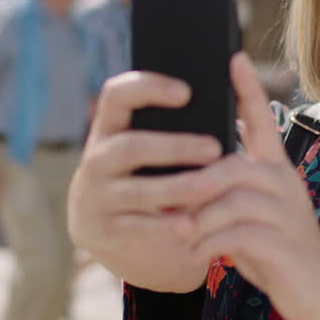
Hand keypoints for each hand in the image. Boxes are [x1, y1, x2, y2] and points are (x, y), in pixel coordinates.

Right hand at [66, 71, 224, 291]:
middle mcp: (97, 159)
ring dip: (177, 187)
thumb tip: (223, 100)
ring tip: (211, 187)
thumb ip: (173, 129)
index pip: (117, 94)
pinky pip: (135, 227)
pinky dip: (164, 226)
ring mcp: (96, 197)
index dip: (148, 87)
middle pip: (131, 147)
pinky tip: (192, 224)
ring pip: (136, 190)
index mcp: (109, 129)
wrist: (107, 230)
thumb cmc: (145, 176)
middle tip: (214, 148)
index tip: (186, 91)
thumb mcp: (147, 152)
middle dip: (175, 147)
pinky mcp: (102, 232)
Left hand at [171, 53, 319, 319]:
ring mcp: (285, 213)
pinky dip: (208, 244)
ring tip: (177, 233)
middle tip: (163, 199)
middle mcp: (283, 183)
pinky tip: (198, 255)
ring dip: (196, 218)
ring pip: (228, 201)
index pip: (262, 119)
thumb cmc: (276, 248)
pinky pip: (234, 235)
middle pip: (229, 165)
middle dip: (192, 183)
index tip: (233, 56)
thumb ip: (228, 191)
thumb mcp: (253, 214)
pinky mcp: (282, 245)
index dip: (248, 88)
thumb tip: (186, 172)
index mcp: (276, 169)